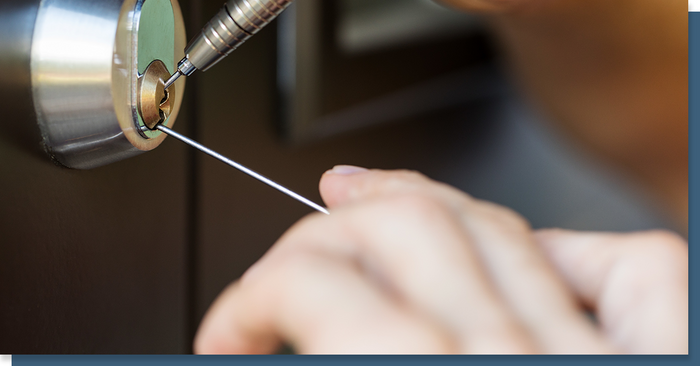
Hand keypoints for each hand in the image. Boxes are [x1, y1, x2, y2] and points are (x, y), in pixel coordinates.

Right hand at [194, 166, 687, 353]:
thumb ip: (326, 365)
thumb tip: (269, 336)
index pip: (316, 294)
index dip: (246, 299)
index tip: (228, 330)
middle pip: (402, 233)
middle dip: (315, 238)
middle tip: (281, 270)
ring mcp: (600, 360)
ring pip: (495, 227)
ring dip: (411, 206)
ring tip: (361, 202)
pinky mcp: (660, 360)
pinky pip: (630, 267)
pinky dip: (563, 248)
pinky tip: (520, 252)